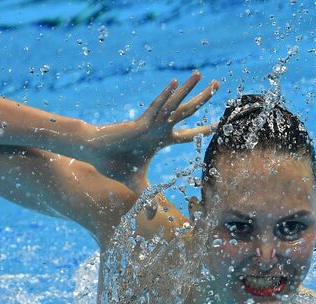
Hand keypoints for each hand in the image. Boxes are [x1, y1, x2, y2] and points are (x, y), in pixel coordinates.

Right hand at [86, 71, 219, 192]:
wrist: (95, 154)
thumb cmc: (115, 165)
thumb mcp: (137, 185)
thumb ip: (148, 198)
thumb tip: (153, 217)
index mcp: (161, 140)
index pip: (188, 134)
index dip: (204, 129)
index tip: (220, 124)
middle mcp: (159, 128)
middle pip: (187, 112)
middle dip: (203, 99)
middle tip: (219, 85)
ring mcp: (151, 124)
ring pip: (174, 104)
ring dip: (187, 89)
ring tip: (200, 74)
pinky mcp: (140, 123)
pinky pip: (156, 108)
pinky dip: (165, 96)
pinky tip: (175, 83)